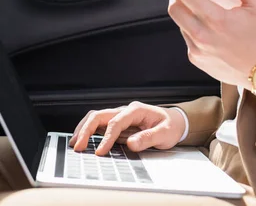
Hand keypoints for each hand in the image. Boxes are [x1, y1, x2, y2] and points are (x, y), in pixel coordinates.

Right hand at [69, 102, 185, 154]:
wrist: (175, 121)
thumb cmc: (170, 126)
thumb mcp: (165, 133)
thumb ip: (148, 138)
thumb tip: (130, 143)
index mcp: (136, 110)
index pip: (116, 122)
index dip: (107, 137)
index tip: (100, 152)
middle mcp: (125, 110)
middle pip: (100, 115)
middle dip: (86, 129)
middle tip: (78, 146)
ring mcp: (120, 115)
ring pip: (97, 117)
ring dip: (84, 128)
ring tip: (75, 143)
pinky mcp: (118, 123)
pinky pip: (100, 125)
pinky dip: (89, 131)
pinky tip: (83, 141)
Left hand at [168, 0, 255, 89]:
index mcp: (217, 20)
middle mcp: (203, 36)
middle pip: (174, 9)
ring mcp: (198, 49)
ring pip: (180, 23)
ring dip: (185, 11)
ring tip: (199, 7)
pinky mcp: (196, 59)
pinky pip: (187, 37)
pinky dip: (192, 27)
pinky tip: (207, 26)